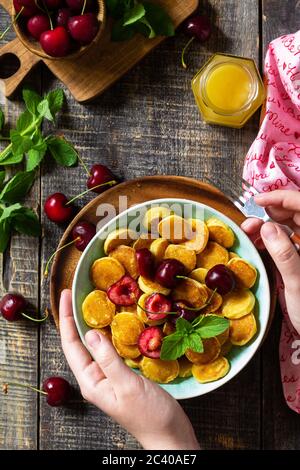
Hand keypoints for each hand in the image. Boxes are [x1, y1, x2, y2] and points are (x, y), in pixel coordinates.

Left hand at [59, 289, 198, 449]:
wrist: (170, 436)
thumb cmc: (150, 416)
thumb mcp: (127, 385)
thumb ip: (109, 360)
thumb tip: (90, 333)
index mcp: (91, 381)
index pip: (72, 345)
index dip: (67, 318)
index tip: (67, 295)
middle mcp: (96, 377)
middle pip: (79, 343)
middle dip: (76, 317)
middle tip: (76, 293)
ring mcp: (109, 377)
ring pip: (95, 345)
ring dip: (92, 323)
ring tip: (92, 302)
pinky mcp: (123, 376)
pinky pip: (111, 349)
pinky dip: (110, 333)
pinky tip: (117, 324)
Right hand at [241, 190, 299, 333]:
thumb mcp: (297, 284)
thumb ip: (285, 254)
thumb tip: (267, 228)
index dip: (282, 198)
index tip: (258, 200)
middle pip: (297, 214)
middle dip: (272, 212)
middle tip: (250, 221)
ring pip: (291, 227)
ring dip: (269, 225)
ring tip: (249, 232)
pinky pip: (288, 241)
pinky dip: (272, 239)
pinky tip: (258, 242)